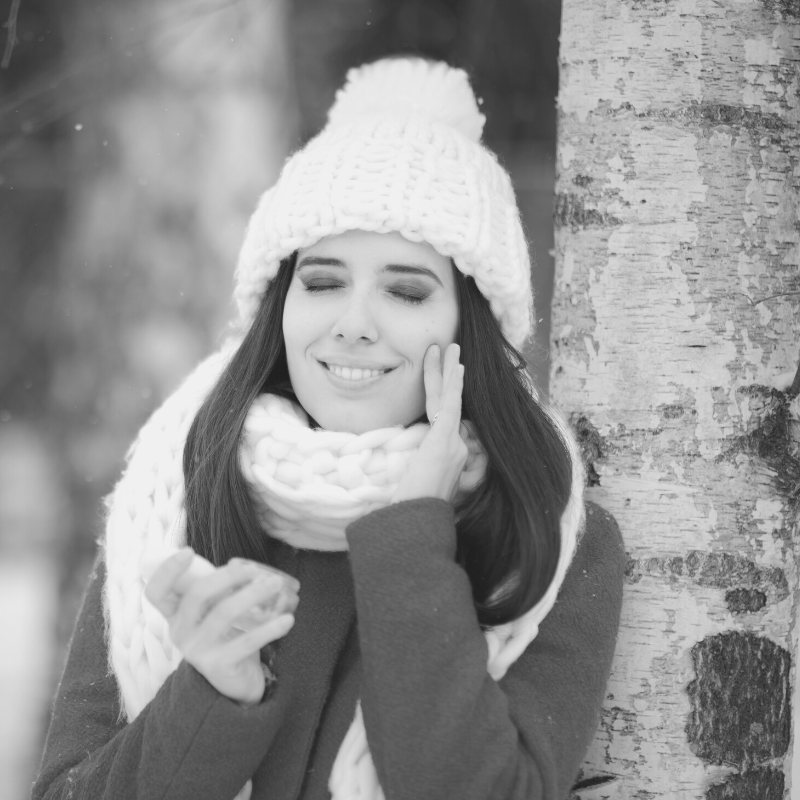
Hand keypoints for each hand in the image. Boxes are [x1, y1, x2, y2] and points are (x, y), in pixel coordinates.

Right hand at [145, 549, 298, 704]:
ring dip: (254, 594)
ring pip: (225, 613)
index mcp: (176, 615)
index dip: (167, 570)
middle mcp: (181, 632)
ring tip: (277, 584)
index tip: (187, 551)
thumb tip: (246, 567)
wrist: (234, 682)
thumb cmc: (225, 636)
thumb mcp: (214, 612)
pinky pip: (247, 642)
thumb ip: (219, 591)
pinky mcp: (219, 666)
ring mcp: (198, 651)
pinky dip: (270, 628)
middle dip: (228, 576)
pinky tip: (288, 619)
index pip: (157, 592)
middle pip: (197, 595)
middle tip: (254, 569)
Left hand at [393, 342, 467, 503]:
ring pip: (451, 399)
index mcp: (451, 457)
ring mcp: (455, 444)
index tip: (446, 381)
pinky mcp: (445, 440)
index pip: (447, 419)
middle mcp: (459, 448)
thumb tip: (409, 464)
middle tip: (451, 352)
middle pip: (452, 404)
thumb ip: (416, 471)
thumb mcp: (415, 487)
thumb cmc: (411, 511)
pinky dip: (454, 384)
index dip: (447, 397)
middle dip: (451, 376)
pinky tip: (456, 365)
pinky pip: (452, 405)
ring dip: (449, 371)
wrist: (416, 522)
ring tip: (449, 348)